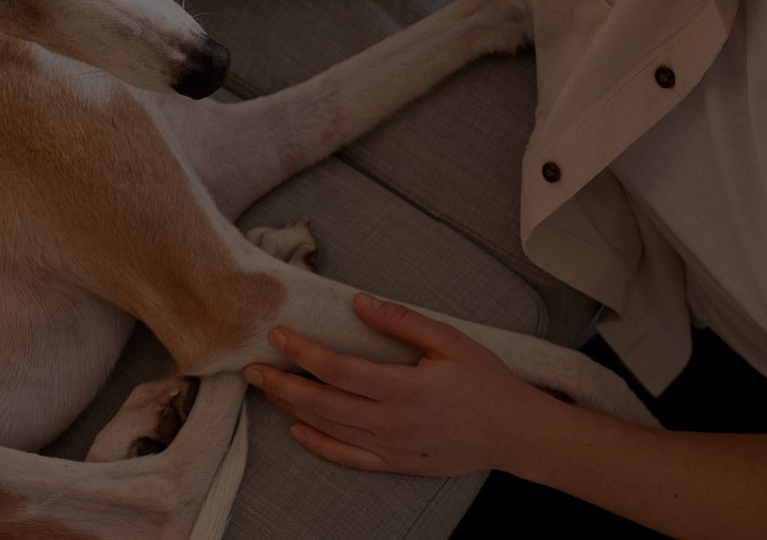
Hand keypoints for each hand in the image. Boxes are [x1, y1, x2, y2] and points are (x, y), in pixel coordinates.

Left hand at [242, 293, 560, 476]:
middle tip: (252, 369)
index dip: (302, 351)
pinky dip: (318, 445)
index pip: (337, 368)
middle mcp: (390, 422)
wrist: (514, 432)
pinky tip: (297, 430)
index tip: (278, 335)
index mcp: (403, 388)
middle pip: (322, 402)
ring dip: (293, 409)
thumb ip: (403, 321)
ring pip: (329, 429)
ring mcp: (390, 448)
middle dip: (282, 384)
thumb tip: (360, 302)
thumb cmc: (486, 381)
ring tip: (267, 390)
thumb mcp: (450, 341)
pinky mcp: (394, 464)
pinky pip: (347, 458)